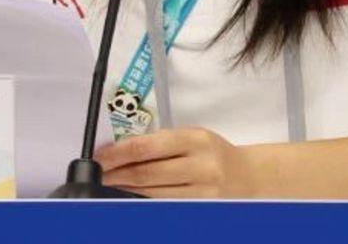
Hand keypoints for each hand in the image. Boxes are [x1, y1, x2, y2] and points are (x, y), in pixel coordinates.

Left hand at [94, 126, 255, 198]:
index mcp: (196, 140)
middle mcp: (201, 166)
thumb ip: (163, 144)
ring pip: (154, 194)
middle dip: (118, 174)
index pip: (148, 147)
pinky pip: (166, 207)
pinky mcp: (202, 210)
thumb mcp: (193, 138)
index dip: (120, 153)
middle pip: (148, 173)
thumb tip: (125, 152)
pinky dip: (145, 203)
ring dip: (127, 191)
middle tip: (99, 173)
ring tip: (110, 185)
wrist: (247, 177)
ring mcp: (202, 193)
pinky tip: (132, 198)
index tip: (102, 156)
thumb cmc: (214, 153)